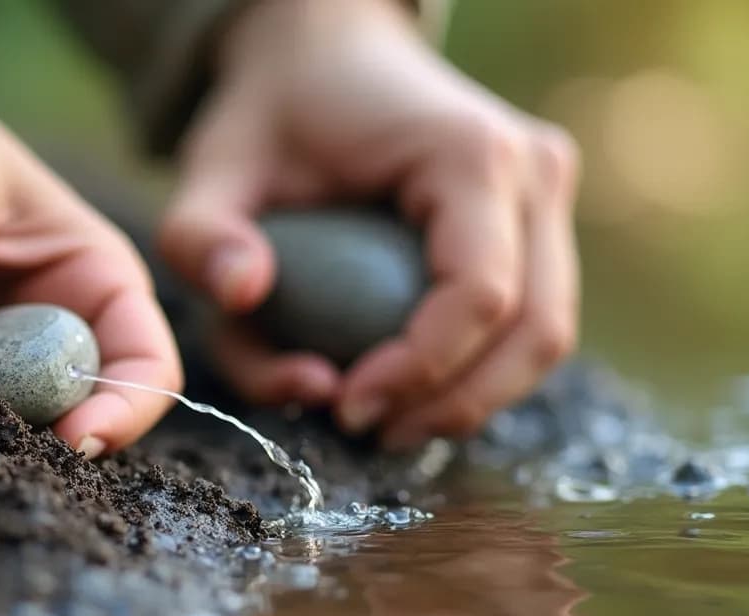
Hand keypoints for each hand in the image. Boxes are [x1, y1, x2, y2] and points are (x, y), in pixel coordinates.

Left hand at [158, 0, 580, 448]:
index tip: (344, 404)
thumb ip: (202, 231)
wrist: (327, 53)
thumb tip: (242, 294)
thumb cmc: (273, 112)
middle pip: (536, 329)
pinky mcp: (538, 223)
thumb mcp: (215, 163)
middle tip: (366, 430)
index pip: (480, 293)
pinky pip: (528, 318)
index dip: (421, 371)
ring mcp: (546, 197)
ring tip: (385, 423)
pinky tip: (405, 389)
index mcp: (468, 152)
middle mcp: (532, 171)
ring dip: (472, 398)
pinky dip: (476, 369)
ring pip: (545, 334)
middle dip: (454, 404)